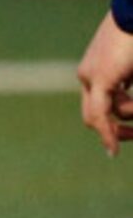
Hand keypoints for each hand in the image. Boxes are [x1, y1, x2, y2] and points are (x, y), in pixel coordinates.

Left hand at [78, 8, 132, 155]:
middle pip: (92, 114)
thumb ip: (126, 81)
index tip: (128, 134)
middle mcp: (87, 75)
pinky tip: (113, 150)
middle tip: (122, 143)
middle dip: (110, 131)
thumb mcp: (128, 67)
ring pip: (102, 114)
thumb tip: (126, 101)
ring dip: (125, 120)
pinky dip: (107, 132)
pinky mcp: (99, 77)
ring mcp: (90, 76)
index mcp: (96, 71)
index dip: (110, 124)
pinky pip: (101, 112)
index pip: (97, 105)